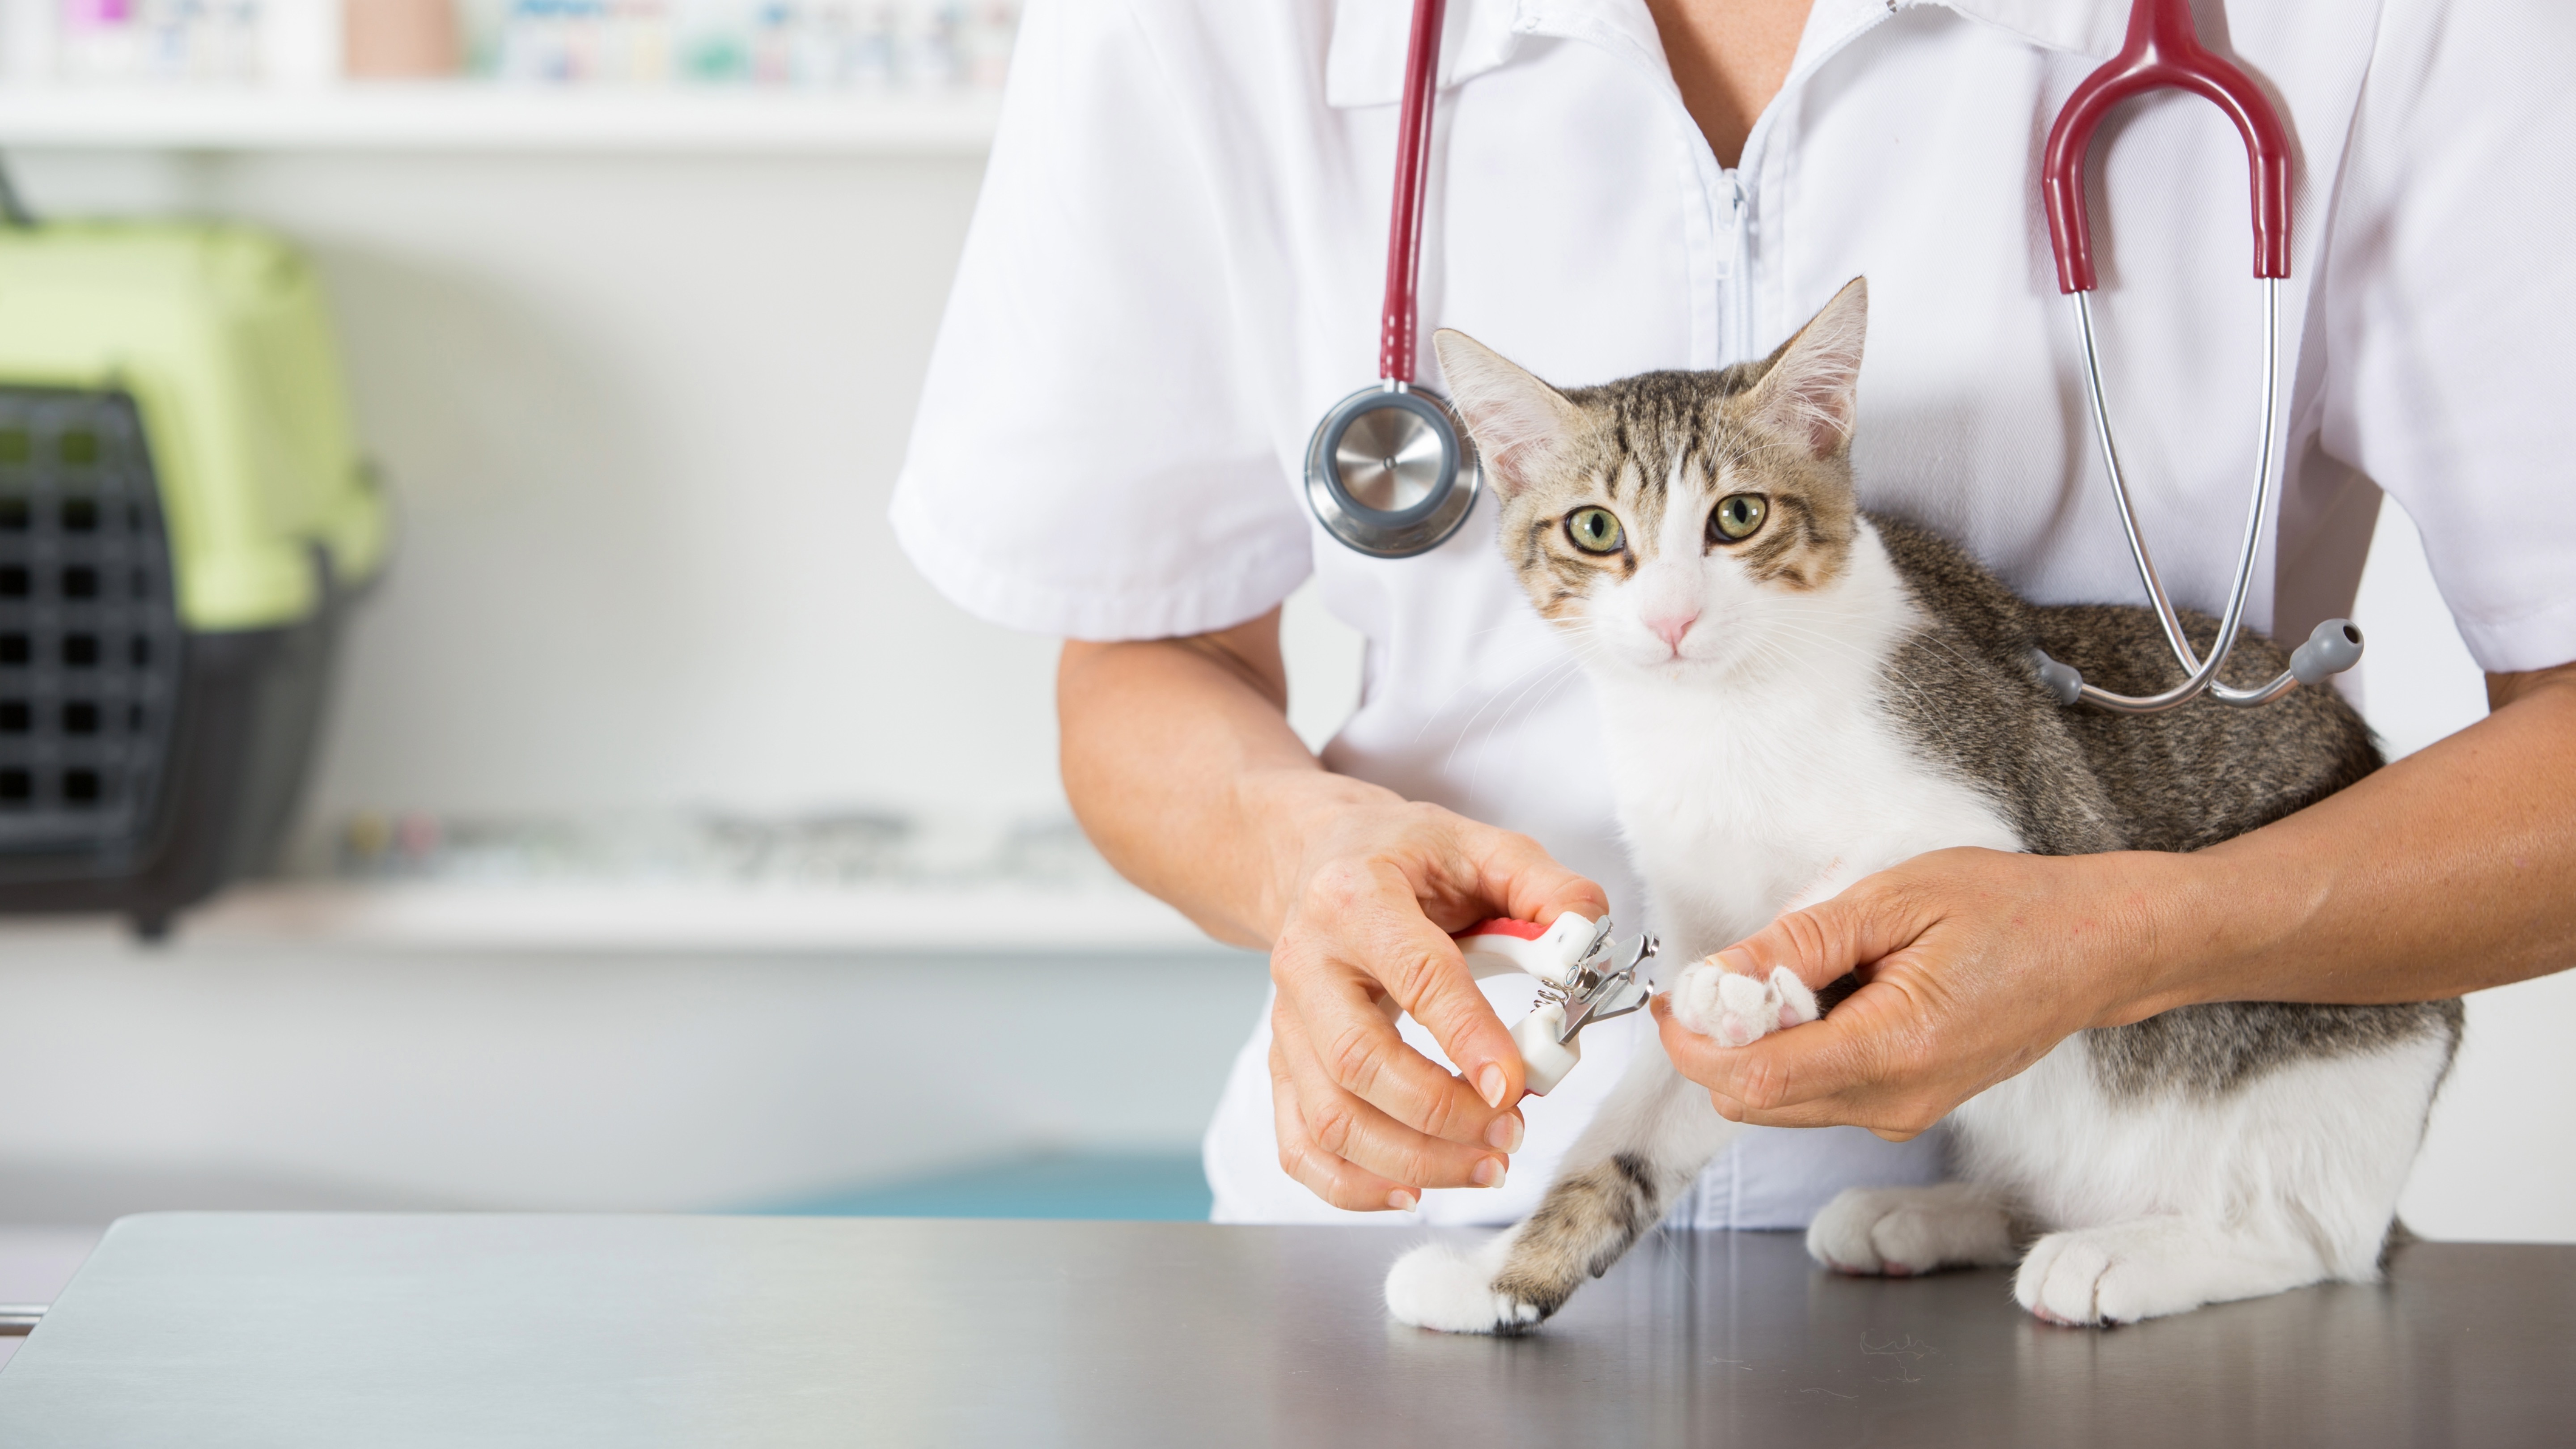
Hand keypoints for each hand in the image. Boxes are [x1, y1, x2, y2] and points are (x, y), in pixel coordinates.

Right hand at [1266, 794, 1608, 1210]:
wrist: (1320, 858)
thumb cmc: (1404, 857)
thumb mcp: (1479, 846)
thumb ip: (1545, 888)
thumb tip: (1591, 939)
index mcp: (1356, 898)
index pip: (1416, 976)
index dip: (1469, 1037)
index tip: (1517, 1085)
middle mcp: (1306, 963)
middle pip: (1359, 1062)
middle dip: (1441, 1114)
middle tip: (1512, 1133)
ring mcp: (1286, 1022)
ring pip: (1329, 1117)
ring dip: (1410, 1160)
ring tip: (1486, 1166)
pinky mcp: (1281, 1063)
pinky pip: (1298, 1145)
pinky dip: (1350, 1186)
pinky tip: (1410, 1191)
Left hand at [1654, 848, 2190, 1137]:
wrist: (2095, 950)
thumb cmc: (2009, 911)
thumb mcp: (1893, 901)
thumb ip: (1800, 944)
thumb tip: (1719, 976)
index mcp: (1894, 1051)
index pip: (1755, 1079)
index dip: (1696, 1044)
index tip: (1675, 1000)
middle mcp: (1895, 1103)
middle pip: (1757, 1101)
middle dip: (1722, 1044)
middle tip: (1728, 976)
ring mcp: (1903, 1114)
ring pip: (1783, 1101)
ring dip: (1761, 1045)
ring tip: (1795, 974)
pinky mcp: (1907, 1107)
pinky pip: (1821, 1093)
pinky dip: (1798, 1050)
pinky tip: (1830, 994)